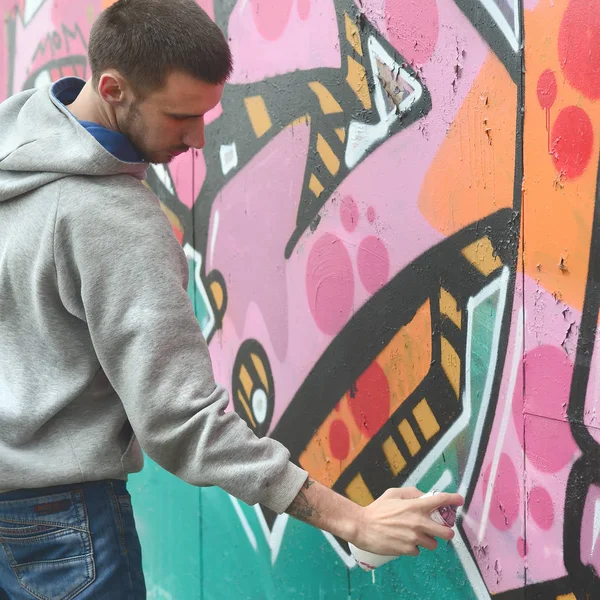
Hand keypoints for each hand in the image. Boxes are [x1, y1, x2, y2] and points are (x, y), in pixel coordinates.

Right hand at [350, 487, 464, 556]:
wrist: (362, 526)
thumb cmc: (377, 509)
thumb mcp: (393, 494)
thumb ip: (410, 493)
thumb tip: (423, 496)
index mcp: (415, 506)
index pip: (440, 501)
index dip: (453, 499)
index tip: (459, 500)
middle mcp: (418, 522)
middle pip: (446, 531)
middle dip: (447, 531)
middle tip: (442, 530)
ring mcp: (414, 538)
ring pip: (433, 544)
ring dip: (428, 540)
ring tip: (416, 536)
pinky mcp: (408, 550)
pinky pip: (418, 551)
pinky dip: (414, 547)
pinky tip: (404, 541)